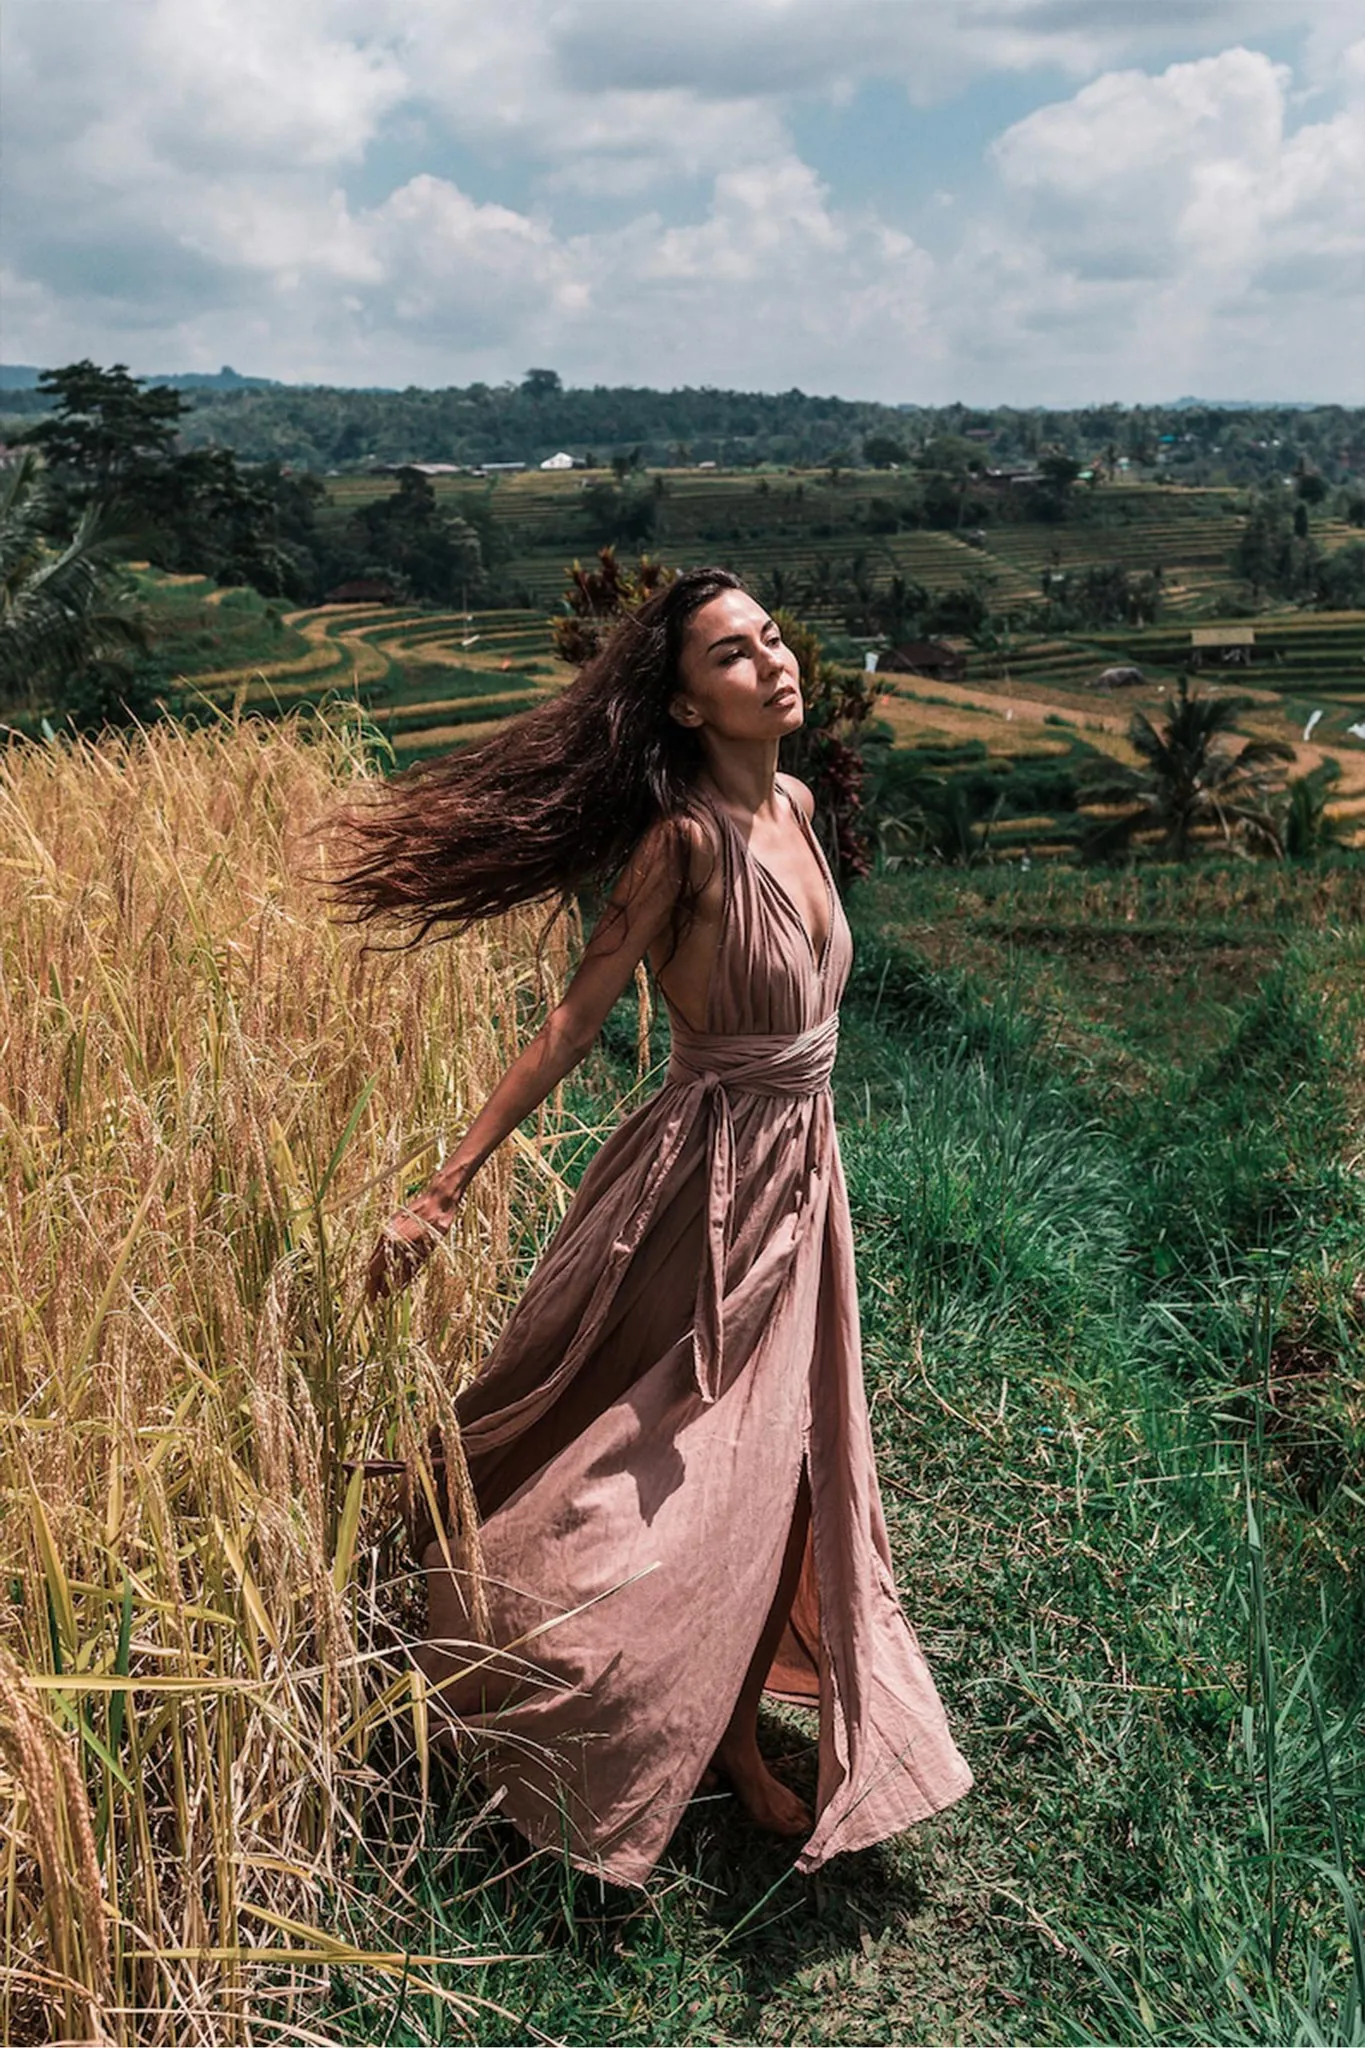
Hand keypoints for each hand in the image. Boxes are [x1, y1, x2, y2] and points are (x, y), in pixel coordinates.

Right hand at [365, 1186, 455, 1303]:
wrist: (439, 1198)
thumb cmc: (435, 1223)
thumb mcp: (426, 1250)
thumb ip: (411, 1268)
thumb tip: (399, 1286)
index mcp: (390, 1242)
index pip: (374, 1270)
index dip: (373, 1287)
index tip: (374, 1300)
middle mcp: (386, 1235)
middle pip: (374, 1264)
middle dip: (378, 1282)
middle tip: (383, 1296)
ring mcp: (389, 1228)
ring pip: (381, 1256)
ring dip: (385, 1272)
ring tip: (392, 1286)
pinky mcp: (395, 1224)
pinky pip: (388, 1247)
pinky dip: (390, 1260)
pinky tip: (399, 1268)